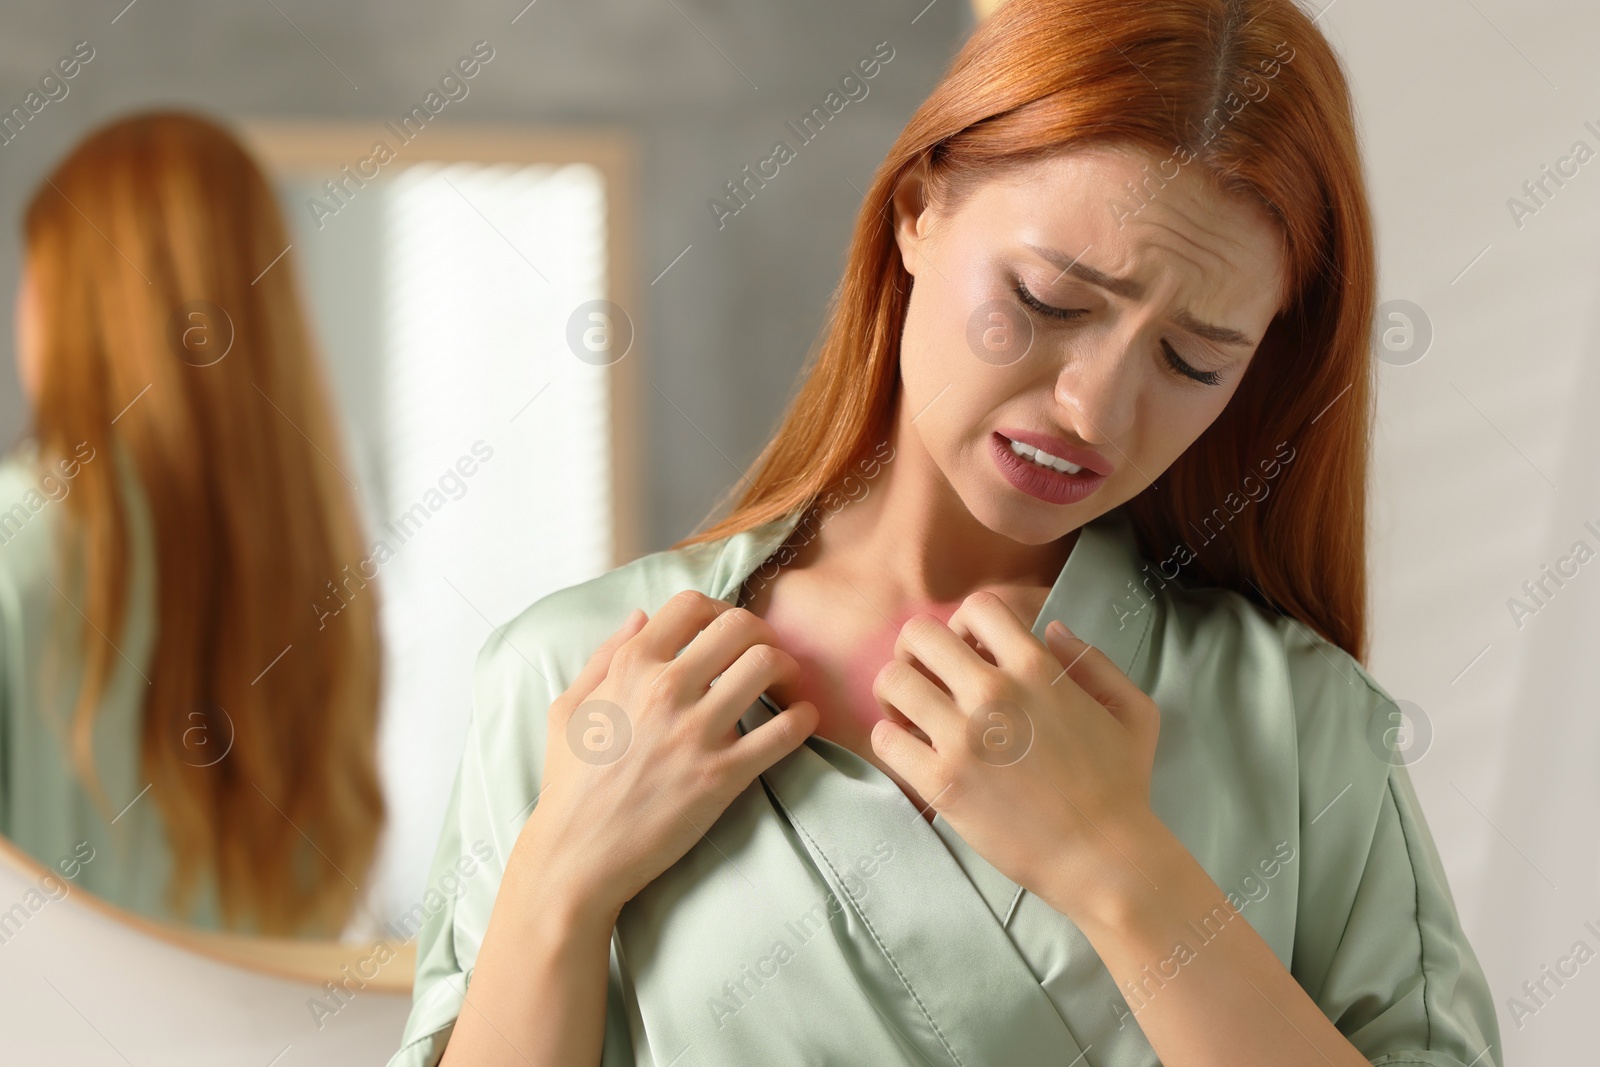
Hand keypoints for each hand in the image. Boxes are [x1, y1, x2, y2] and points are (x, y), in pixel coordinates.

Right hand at [524, 590, 819, 915]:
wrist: (577, 856)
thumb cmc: (569, 785)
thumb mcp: (568, 709)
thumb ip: (604, 656)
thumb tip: (638, 616)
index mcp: (629, 667)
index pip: (690, 604)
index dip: (718, 608)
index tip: (726, 630)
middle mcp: (666, 689)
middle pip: (739, 626)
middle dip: (761, 633)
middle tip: (764, 654)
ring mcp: (697, 732)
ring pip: (766, 665)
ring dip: (786, 667)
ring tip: (784, 684)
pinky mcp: (723, 775)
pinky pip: (784, 730)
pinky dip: (803, 718)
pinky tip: (800, 720)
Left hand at [869, 590, 1160, 919]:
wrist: (1103, 858)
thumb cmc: (1121, 787)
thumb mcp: (1133, 711)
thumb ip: (1093, 661)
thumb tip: (1052, 630)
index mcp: (1037, 669)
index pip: (977, 607)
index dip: (965, 624)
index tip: (969, 651)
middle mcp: (993, 693)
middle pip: (919, 635)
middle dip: (917, 651)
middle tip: (926, 678)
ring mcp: (962, 738)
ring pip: (892, 681)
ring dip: (896, 693)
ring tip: (911, 715)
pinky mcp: (940, 782)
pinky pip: (884, 738)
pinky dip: (890, 739)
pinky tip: (911, 751)